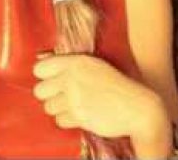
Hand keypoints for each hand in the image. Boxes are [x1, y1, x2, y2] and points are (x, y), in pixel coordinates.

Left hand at [33, 53, 168, 140]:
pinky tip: (82, 115)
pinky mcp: (78, 116)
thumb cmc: (115, 85)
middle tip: (64, 97)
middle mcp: (72, 78)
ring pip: (48, 107)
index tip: (53, 81)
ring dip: (60, 109)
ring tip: (76, 106)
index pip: (39, 68)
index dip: (44, 77)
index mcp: (75, 62)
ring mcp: (74, 97)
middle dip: (50, 96)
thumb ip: (68, 62)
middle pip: (39, 91)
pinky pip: (59, 121)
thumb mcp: (94, 65)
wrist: (137, 107)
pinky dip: (68, 121)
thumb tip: (40, 57)